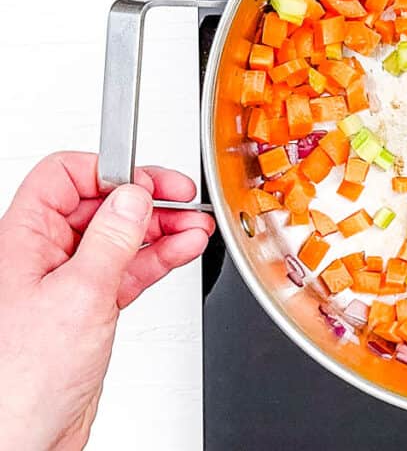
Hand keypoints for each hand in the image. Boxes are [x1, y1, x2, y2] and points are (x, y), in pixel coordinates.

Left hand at [0, 152, 214, 450]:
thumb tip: (132, 196)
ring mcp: (67, 283)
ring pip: (120, 238)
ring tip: (195, 226)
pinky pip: (129, 270)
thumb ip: (111, 240)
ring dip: (161, 229)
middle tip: (183, 200)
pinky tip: (183, 249)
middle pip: (100, 205)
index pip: (65, 177)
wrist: (23, 439)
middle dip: (145, 199)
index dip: (110, 173)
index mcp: (22, 240)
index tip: (149, 182)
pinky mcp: (89, 309)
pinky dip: (159, 258)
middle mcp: (43, 257)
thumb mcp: (78, 295)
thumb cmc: (20, 381)